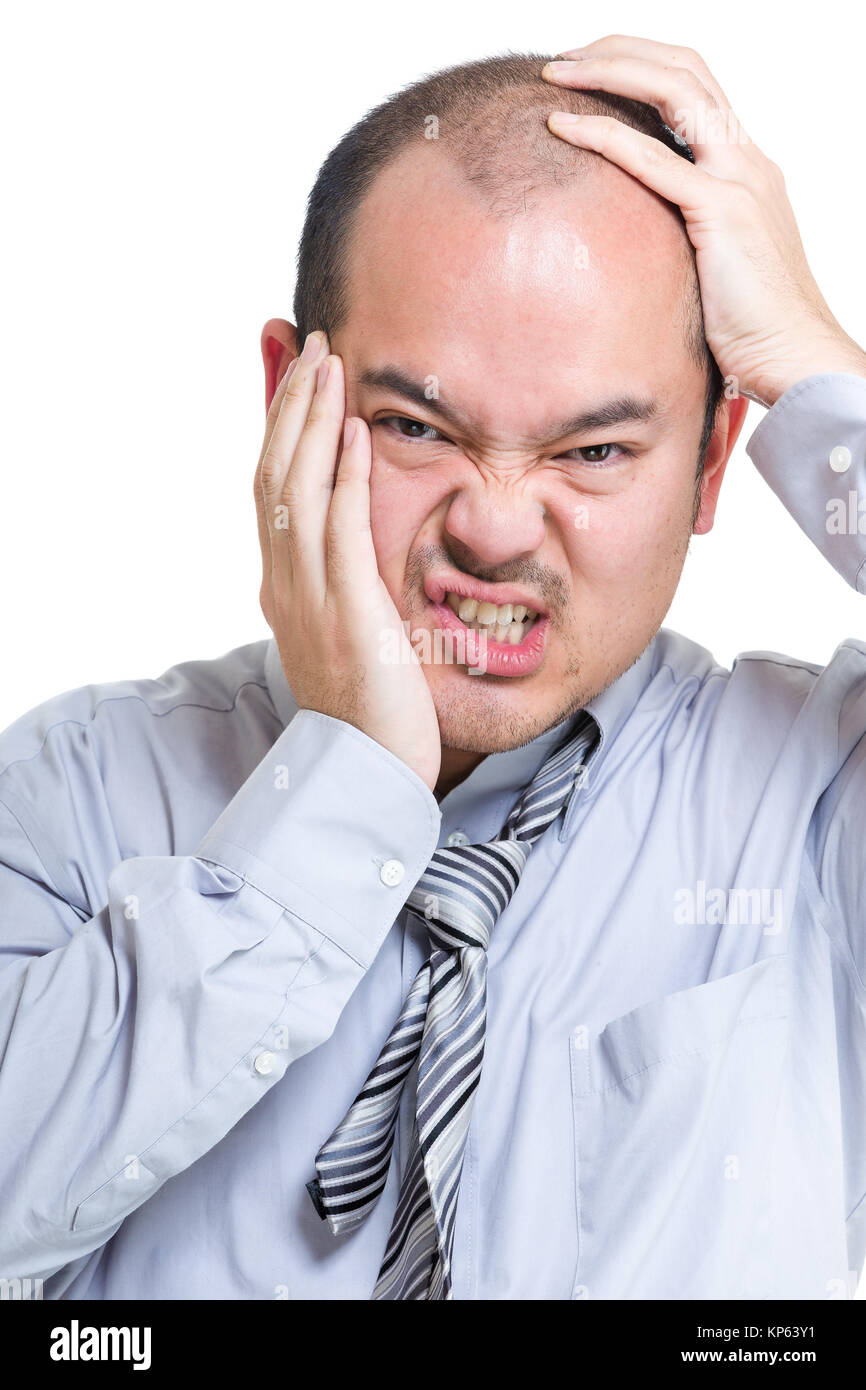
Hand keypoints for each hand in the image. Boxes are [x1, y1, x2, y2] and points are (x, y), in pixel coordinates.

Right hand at [254, 331, 441, 790]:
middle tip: (311, 344)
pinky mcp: (348, 611)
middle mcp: (284, 582)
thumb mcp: (347, 632)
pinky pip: (340, 528)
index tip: (293, 373)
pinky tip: (353, 431)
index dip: (279, 426)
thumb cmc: (369, 706)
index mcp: (283, 585)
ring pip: (297, 488)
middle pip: (275, 473)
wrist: (368, 769)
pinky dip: (343, 475)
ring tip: (330, 363)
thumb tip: (352, 547)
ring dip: (312, 420)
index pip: (271, 488)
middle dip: (291, 403)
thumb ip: (343, 583)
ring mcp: (309, 595)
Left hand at [542, 35, 865, 406]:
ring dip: (610, 70)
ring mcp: (739, 179)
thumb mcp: (715, 266)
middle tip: (563, 60)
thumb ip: (684, 236)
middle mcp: (747, 160)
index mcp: (747, 169)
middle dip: (620, 50)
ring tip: (557, 74)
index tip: (588, 72)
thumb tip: (636, 246)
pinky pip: (652, 158)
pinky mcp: (722, 211)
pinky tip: (562, 125)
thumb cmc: (752, 329)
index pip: (695, 88)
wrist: (794, 358)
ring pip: (675, 90)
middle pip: (685, 69)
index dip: (641, 67)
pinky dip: (603, 134)